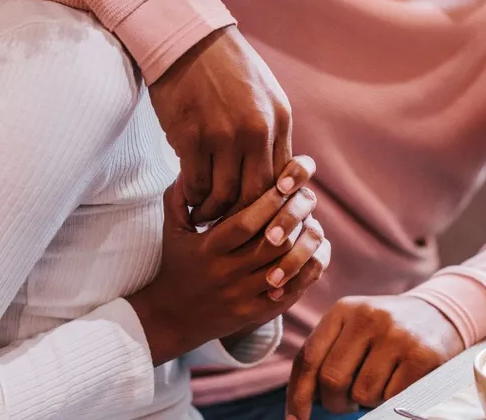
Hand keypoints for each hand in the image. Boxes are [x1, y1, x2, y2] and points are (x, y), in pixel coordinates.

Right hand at [127, 157, 327, 365]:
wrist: (171, 318)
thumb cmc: (176, 266)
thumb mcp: (172, 231)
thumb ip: (179, 198)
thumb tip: (189, 167)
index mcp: (209, 249)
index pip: (245, 223)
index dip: (269, 202)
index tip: (285, 184)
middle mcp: (226, 273)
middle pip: (273, 244)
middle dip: (295, 219)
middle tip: (307, 200)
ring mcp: (242, 296)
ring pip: (286, 268)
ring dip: (305, 245)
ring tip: (313, 224)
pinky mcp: (254, 313)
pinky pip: (290, 293)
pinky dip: (306, 273)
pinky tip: (313, 254)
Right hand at [149, 25, 291, 223]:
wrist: (186, 39)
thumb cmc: (224, 67)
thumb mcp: (262, 94)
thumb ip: (271, 131)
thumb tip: (274, 173)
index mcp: (278, 119)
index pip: (281, 179)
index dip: (267, 205)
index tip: (254, 216)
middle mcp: (256, 130)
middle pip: (256, 194)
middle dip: (242, 216)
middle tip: (229, 225)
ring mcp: (224, 135)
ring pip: (225, 195)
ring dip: (213, 211)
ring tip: (204, 214)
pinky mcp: (192, 137)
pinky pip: (196, 183)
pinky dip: (192, 196)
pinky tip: (187, 196)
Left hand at [286, 296, 464, 419]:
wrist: (441, 313)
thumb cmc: (385, 330)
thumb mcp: (353, 328)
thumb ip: (326, 354)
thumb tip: (301, 402)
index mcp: (343, 310)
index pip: (308, 358)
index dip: (298, 394)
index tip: (295, 419)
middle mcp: (368, 316)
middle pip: (332, 379)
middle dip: (335, 403)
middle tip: (347, 404)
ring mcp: (397, 334)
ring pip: (362, 393)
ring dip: (367, 400)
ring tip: (379, 384)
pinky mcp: (422, 354)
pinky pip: (392, 398)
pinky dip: (391, 400)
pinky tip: (398, 384)